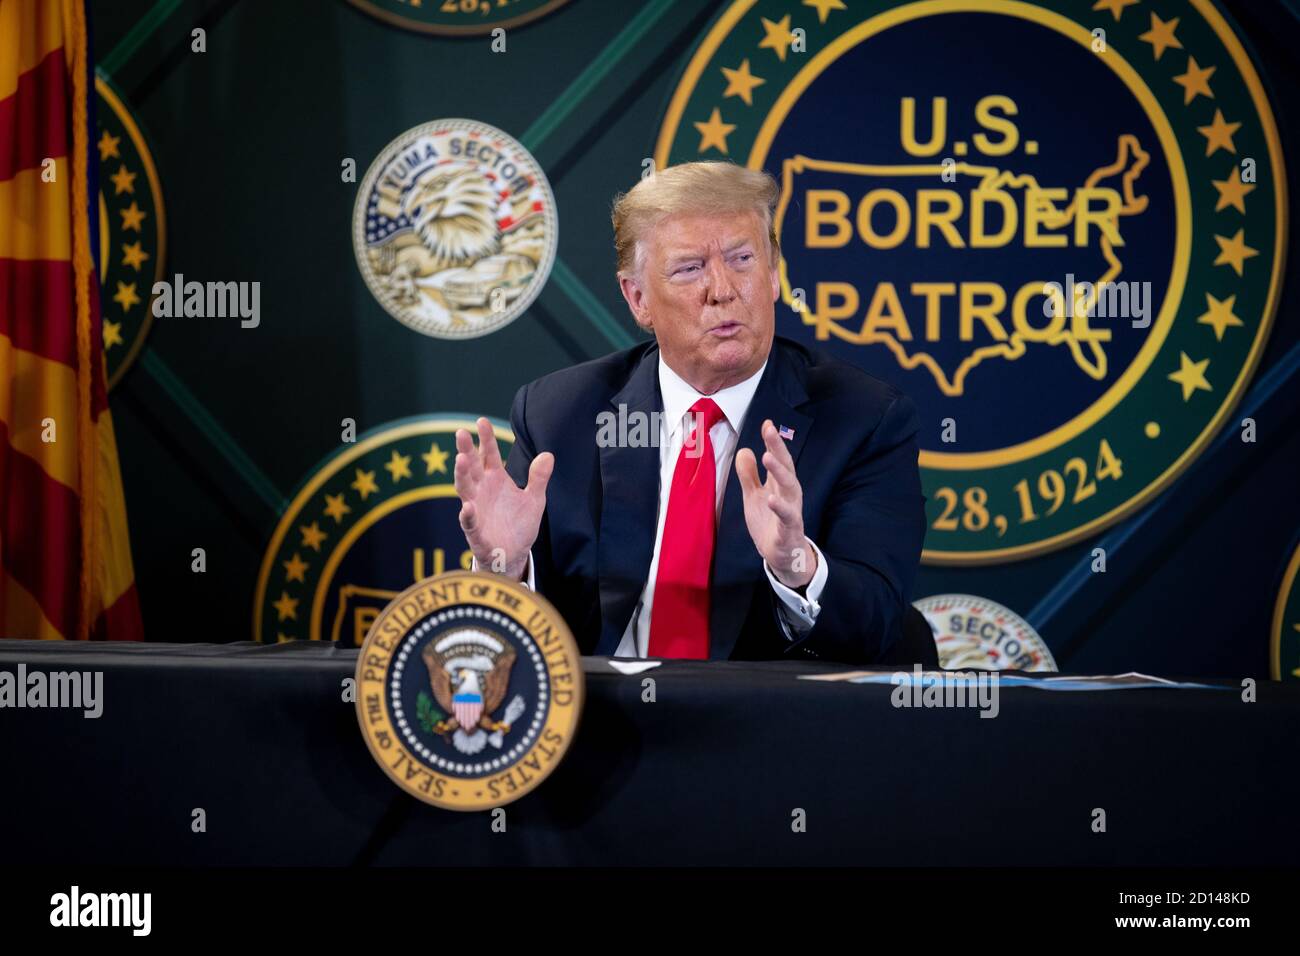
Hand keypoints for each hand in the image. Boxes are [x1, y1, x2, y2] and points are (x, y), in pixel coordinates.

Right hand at [454, 417, 552, 579]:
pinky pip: (469, 522)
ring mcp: (475, 509)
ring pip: (465, 490)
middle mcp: (481, 491)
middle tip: (461, 433)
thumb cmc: (519, 524)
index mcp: (495, 480)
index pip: (489, 455)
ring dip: (462, 475)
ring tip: (461, 460)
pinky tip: (468, 507)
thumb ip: (538, 478)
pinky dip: (467, 515)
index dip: (485, 438)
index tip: (481, 421)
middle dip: (466, 450)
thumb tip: (548, 454)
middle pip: (472, 467)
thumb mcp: (534, 499)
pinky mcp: (475, 531)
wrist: (515, 554)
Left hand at [735, 419, 815, 588]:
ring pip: (790, 488)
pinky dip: (780, 507)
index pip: (779, 458)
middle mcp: (789, 494)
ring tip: (767, 456)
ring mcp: (791, 511)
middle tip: (769, 431)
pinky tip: (771, 498)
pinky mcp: (789, 530)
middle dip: (778, 448)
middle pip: (786, 466)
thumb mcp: (753, 496)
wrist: (782, 555)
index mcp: (780, 485)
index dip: (773, 441)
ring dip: (779, 471)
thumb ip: (748, 475)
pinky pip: (788, 517)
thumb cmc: (769, 523)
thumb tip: (745, 450)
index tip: (767, 423)